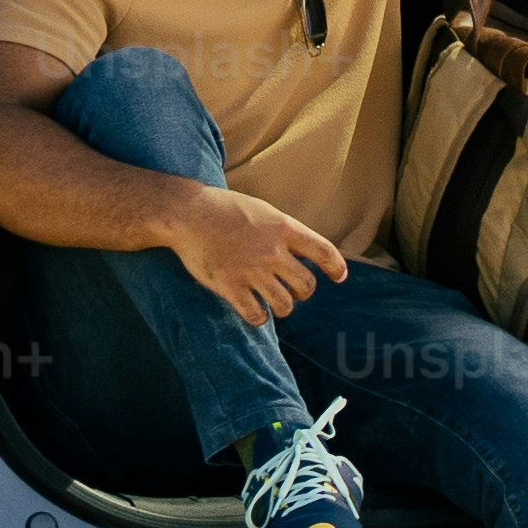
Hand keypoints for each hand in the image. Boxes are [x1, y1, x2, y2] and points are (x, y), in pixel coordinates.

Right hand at [164, 181, 347, 322]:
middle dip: (303, 291)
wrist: (188, 213)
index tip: (339, 277)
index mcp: (284, 228)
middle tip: (294, 291)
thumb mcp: (263, 210)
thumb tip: (302, 250)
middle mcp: (273, 252)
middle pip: (306, 285)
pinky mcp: (231, 287)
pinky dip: (260, 318)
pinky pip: (256, 315)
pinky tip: (255, 312)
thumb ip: (283, 231)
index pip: (324, 251)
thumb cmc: (225, 209)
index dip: (336, 267)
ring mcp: (252, 271)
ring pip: (285, 304)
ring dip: (284, 307)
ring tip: (276, 303)